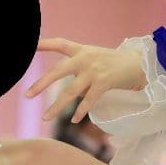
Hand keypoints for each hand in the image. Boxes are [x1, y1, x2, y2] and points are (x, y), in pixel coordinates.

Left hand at [26, 38, 146, 122]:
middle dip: (42, 84)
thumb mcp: (92, 58)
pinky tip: (74, 120)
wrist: (138, 64)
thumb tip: (67, 93)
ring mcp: (94, 71)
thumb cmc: (110, 63)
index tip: (29, 46)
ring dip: (57, 106)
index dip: (44, 44)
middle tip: (27, 95)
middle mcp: (85, 59)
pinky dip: (81, 111)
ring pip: (71, 92)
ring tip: (44, 117)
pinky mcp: (104, 82)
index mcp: (81, 50)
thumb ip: (76, 70)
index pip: (59, 44)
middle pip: (59, 71)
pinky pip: (88, 100)